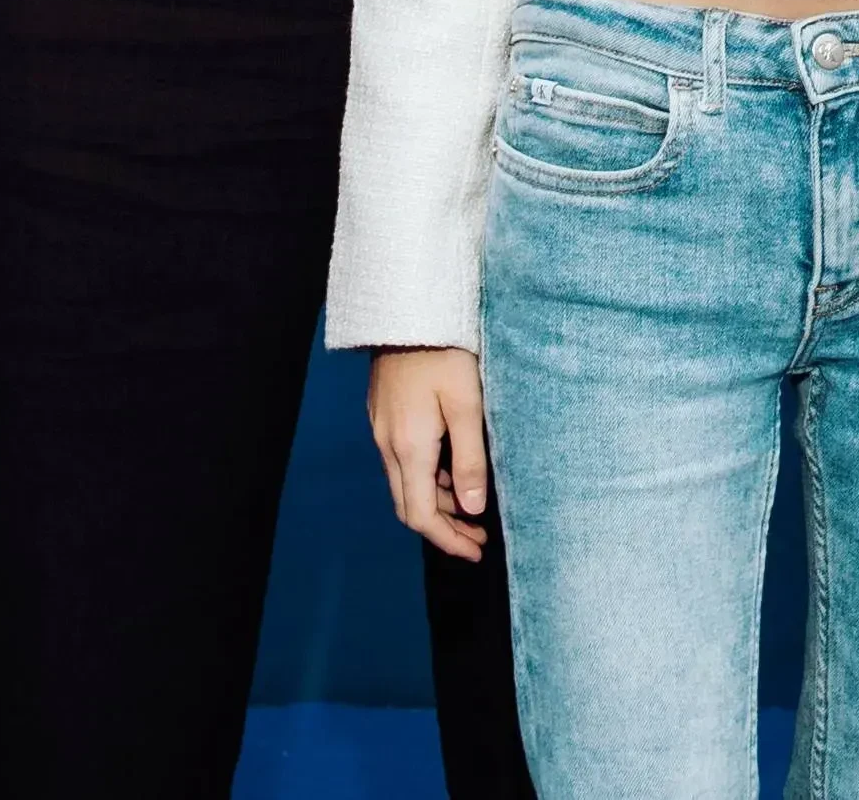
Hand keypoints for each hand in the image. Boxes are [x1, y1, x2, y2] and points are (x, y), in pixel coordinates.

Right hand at [368, 345, 489, 561]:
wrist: (407, 309)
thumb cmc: (445, 351)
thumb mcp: (467, 403)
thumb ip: (470, 458)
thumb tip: (472, 509)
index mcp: (408, 448)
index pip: (421, 515)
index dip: (448, 540)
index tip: (476, 550)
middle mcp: (388, 445)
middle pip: (409, 505)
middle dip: (443, 528)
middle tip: (477, 536)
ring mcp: (381, 429)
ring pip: (404, 484)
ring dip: (435, 503)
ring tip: (470, 507)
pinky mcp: (383, 414)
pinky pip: (401, 462)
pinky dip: (426, 478)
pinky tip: (450, 470)